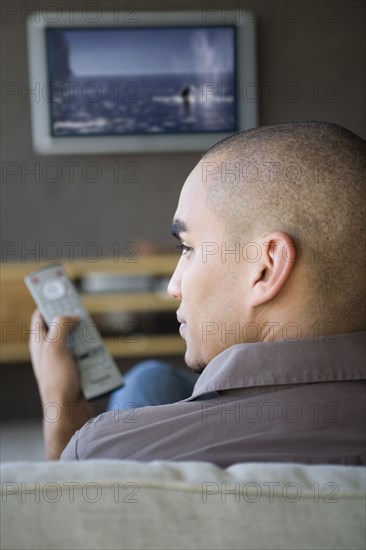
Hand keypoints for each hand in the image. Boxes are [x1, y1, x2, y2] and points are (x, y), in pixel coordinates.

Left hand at [29, 309, 91, 458]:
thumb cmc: (57, 382)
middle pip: (63, 325)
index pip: (41, 316)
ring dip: (87, 339)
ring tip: (90, 342)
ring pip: (78, 339)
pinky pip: (88, 353)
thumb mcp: (55, 347)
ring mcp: (64, 359)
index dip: (49, 302)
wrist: (70, 411)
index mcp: (39, 343)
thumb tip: (70, 316)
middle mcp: (50, 350)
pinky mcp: (77, 368)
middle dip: (74, 321)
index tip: (60, 292)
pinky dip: (94, 352)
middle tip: (82, 316)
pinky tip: (96, 356)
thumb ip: (61, 326)